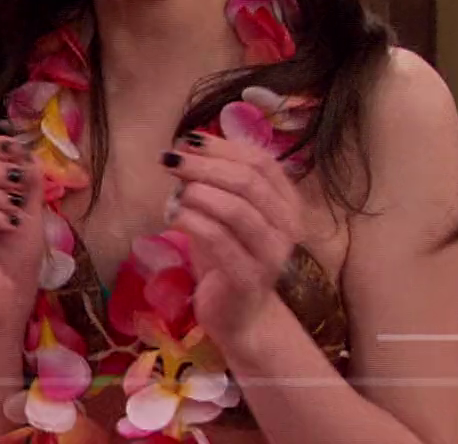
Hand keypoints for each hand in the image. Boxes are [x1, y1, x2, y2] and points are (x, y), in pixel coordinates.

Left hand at [166, 132, 302, 348]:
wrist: (241, 317)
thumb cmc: (229, 257)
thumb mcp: (224, 214)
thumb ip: (214, 182)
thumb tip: (183, 147)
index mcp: (286, 203)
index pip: (261, 162)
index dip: (223, 147)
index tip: (188, 140)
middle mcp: (287, 227)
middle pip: (248, 181)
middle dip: (204, 165)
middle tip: (170, 160)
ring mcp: (271, 255)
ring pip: (236, 209)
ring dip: (197, 193)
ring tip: (172, 194)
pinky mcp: (249, 278)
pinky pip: (220, 240)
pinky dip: (192, 221)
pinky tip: (173, 216)